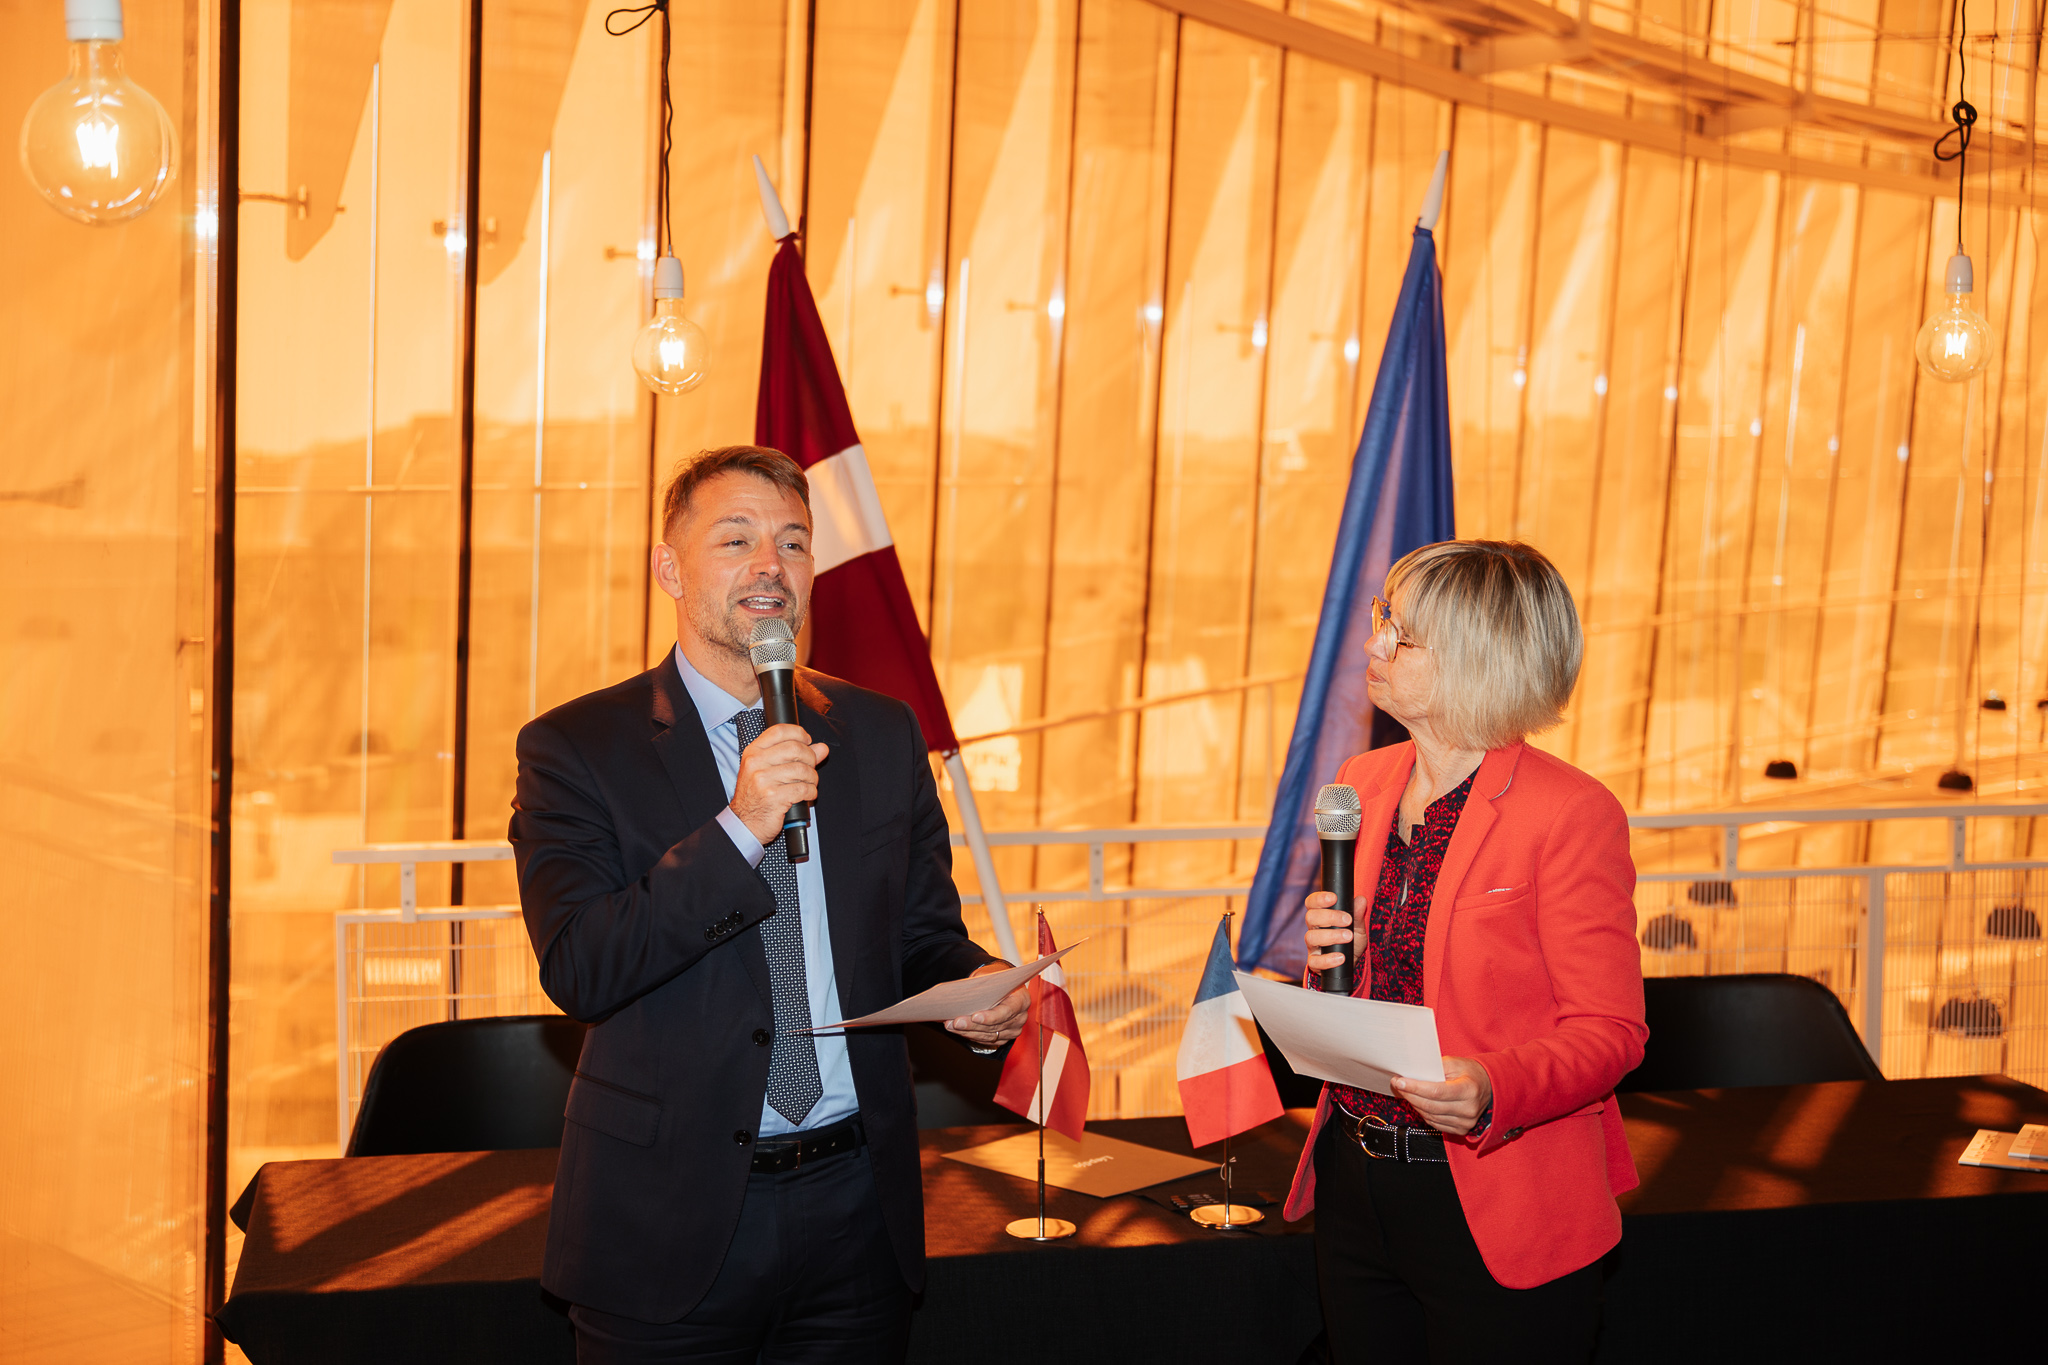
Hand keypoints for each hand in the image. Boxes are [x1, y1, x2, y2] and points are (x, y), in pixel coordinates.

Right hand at [731, 723, 829, 844]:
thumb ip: (795, 756)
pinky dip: (811, 792)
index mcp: (753, 752)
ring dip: (812, 778)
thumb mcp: (769, 770)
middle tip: (810, 768)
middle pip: (795, 748)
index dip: (800, 734)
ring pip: (802, 770)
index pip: (780, 730)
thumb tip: (821, 748)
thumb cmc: (757, 795)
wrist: (745, 822)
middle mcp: (756, 763)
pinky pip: (803, 789)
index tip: (808, 742)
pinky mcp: (773, 797)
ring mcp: (763, 780)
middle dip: (810, 758)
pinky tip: (807, 795)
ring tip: (809, 783)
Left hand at [944, 962, 1028, 1047]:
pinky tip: (958, 1030)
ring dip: (968, 1031)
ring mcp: (1013, 1030)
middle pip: (995, 1026)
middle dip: (973, 1025)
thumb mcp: (992, 977)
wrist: (1001, 987)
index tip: (974, 1016)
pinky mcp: (1004, 1038)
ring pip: (988, 1035)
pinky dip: (970, 1035)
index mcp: (1022, 1000)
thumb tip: (961, 994)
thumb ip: (983, 987)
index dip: (991, 1016)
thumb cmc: (995, 980)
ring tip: (951, 1026)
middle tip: (955, 1022)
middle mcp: (1020, 1018)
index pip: (1007, 1011)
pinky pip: (986, 1040)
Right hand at [1304, 889, 1367, 973]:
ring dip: (1331, 936)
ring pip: (1311, 938)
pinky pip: (1314, 961)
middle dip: (1329, 917)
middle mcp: (1313, 929)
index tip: (1334, 898)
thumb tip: (1361, 899)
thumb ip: (1358, 914)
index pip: (1312, 903)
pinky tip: (1340, 958)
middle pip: (1310, 917)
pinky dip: (1327, 960)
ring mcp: (1312, 946)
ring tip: (1348, 937)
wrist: (1351, 963)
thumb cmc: (1351, 941)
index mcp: (1321, 916)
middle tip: (1348, 920)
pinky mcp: (1314, 962)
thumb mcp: (1358, 927)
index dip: (1319, 899)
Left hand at [1391, 1056, 1493, 1136]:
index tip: (1399, 1081)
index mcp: (1469, 1090)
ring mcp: (1466, 1123)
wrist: (1489, 1087)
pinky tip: (1416, 1102)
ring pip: (1430, 1116)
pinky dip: (1423, 1113)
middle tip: (1398, 1084)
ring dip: (1414, 1104)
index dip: (1415, 1087)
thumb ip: (1434, 1068)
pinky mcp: (1461, 1130)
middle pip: (1431, 1106)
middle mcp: (1469, 1109)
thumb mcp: (1454, 1063)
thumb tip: (1410, 1074)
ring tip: (1404, 1092)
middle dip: (1410, 1095)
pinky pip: (1435, 1123)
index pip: (1436, 1092)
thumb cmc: (1470, 1072)